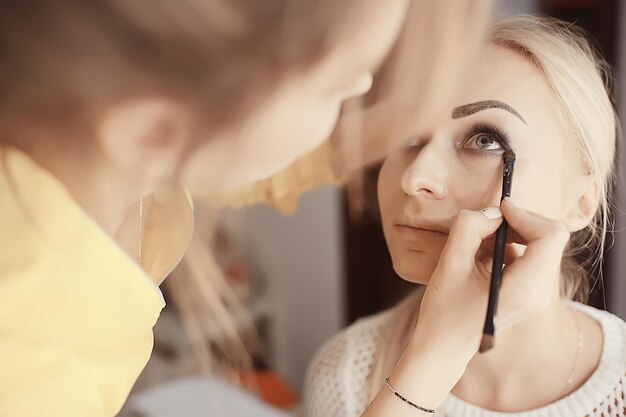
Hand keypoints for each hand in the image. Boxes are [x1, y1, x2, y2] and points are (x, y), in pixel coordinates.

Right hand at [364, 200, 569, 415]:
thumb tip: (490, 212)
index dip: (526, 215)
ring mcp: (534, 294)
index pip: (550, 236)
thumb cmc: (443, 312)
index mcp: (525, 288)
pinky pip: (526, 258)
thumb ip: (469, 228)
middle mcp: (537, 292)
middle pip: (548, 238)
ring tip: (477, 245)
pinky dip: (505, 249)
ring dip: (509, 235)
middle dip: (518, 223)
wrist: (442, 348)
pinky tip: (479, 260)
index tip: (498, 211)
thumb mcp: (450, 264)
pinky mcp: (526, 293)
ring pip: (537, 246)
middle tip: (485, 223)